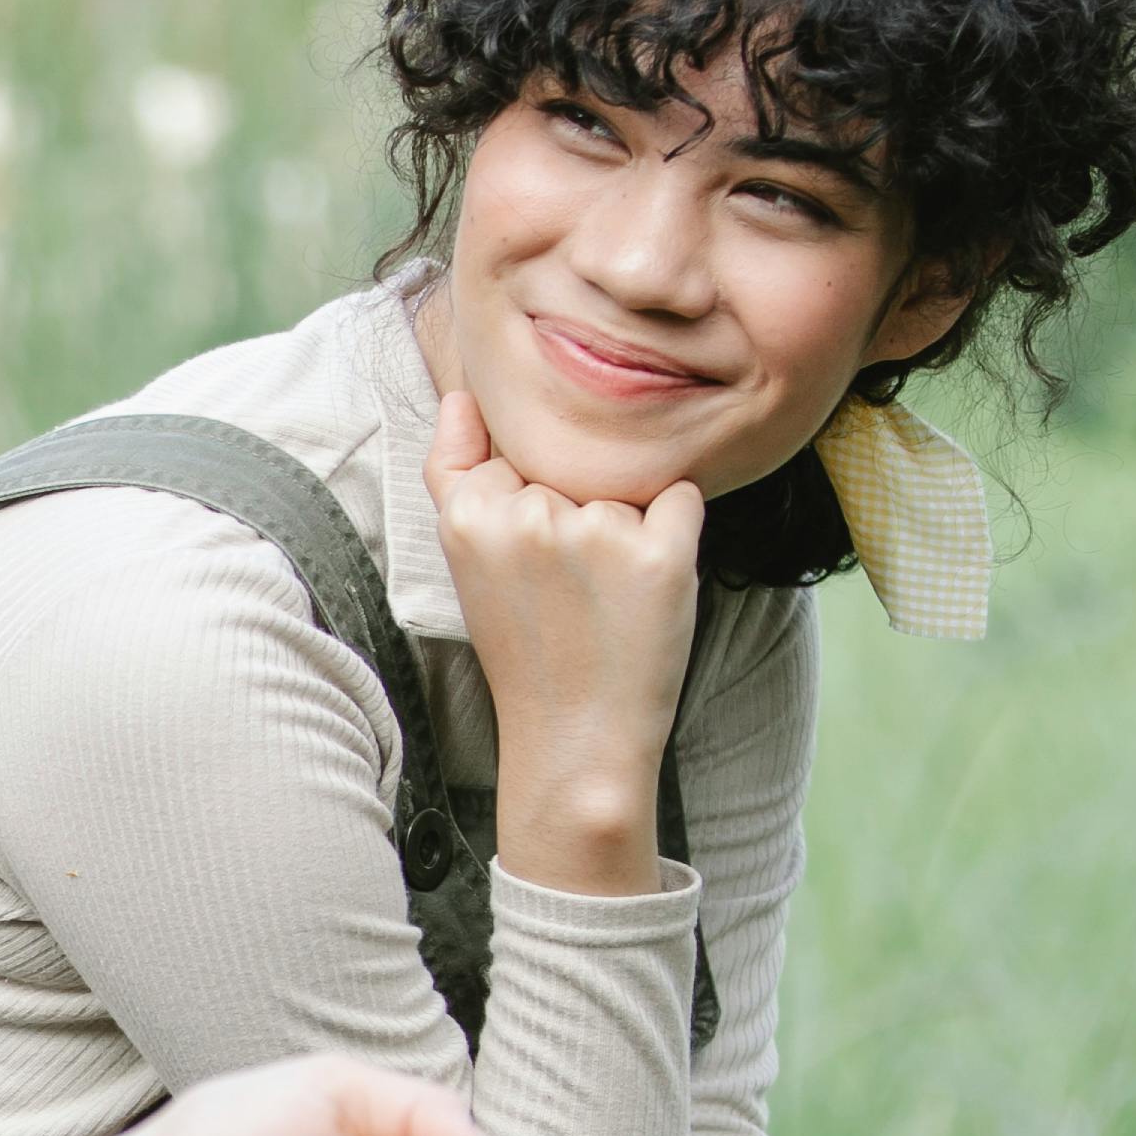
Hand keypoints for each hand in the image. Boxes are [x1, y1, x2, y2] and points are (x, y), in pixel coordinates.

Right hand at [424, 386, 701, 890]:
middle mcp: (529, 516)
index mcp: (470, 516)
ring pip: (624, 482)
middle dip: (576, 510)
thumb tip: (463, 396)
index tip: (525, 565)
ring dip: (625, 525)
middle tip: (564, 592)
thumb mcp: (466, 560)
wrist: (575, 739)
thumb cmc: (524, 648)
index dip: (526, 503)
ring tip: (602, 597)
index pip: (511, 453)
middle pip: (570, 464)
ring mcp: (597, 534)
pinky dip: (674, 534)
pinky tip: (644, 588)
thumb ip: (454, 472)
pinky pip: (681, 500)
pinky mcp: (662, 556)